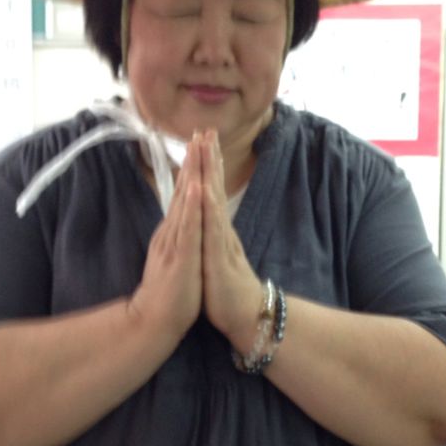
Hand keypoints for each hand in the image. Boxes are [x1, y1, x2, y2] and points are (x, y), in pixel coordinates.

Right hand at [129, 138, 202, 342]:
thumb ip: (176, 238)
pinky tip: (196, 188)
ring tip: (197, 148)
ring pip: (185, 202)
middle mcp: (172, 232)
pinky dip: (192, 207)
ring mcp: (175, 242)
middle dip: (193, 160)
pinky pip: (188, 229)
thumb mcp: (174, 258)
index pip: (184, 194)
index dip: (192, 167)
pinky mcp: (180, 257)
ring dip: (192, 174)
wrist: (154, 321)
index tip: (199, 142)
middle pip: (184, 190)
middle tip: (200, 131)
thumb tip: (178, 221)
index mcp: (174, 232)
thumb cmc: (168, 293)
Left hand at [198, 130, 262, 351]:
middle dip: (209, 158)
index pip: (209, 190)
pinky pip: (213, 230)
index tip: (200, 138)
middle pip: (213, 187)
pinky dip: (208, 208)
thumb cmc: (228, 288)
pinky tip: (203, 189)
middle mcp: (221, 229)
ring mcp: (221, 241)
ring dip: (210, 174)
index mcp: (216, 229)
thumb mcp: (216, 255)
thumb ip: (212, 235)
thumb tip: (207, 218)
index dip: (205, 164)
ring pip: (214, 201)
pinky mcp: (219, 257)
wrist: (245, 317)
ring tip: (206, 149)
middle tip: (205, 129)